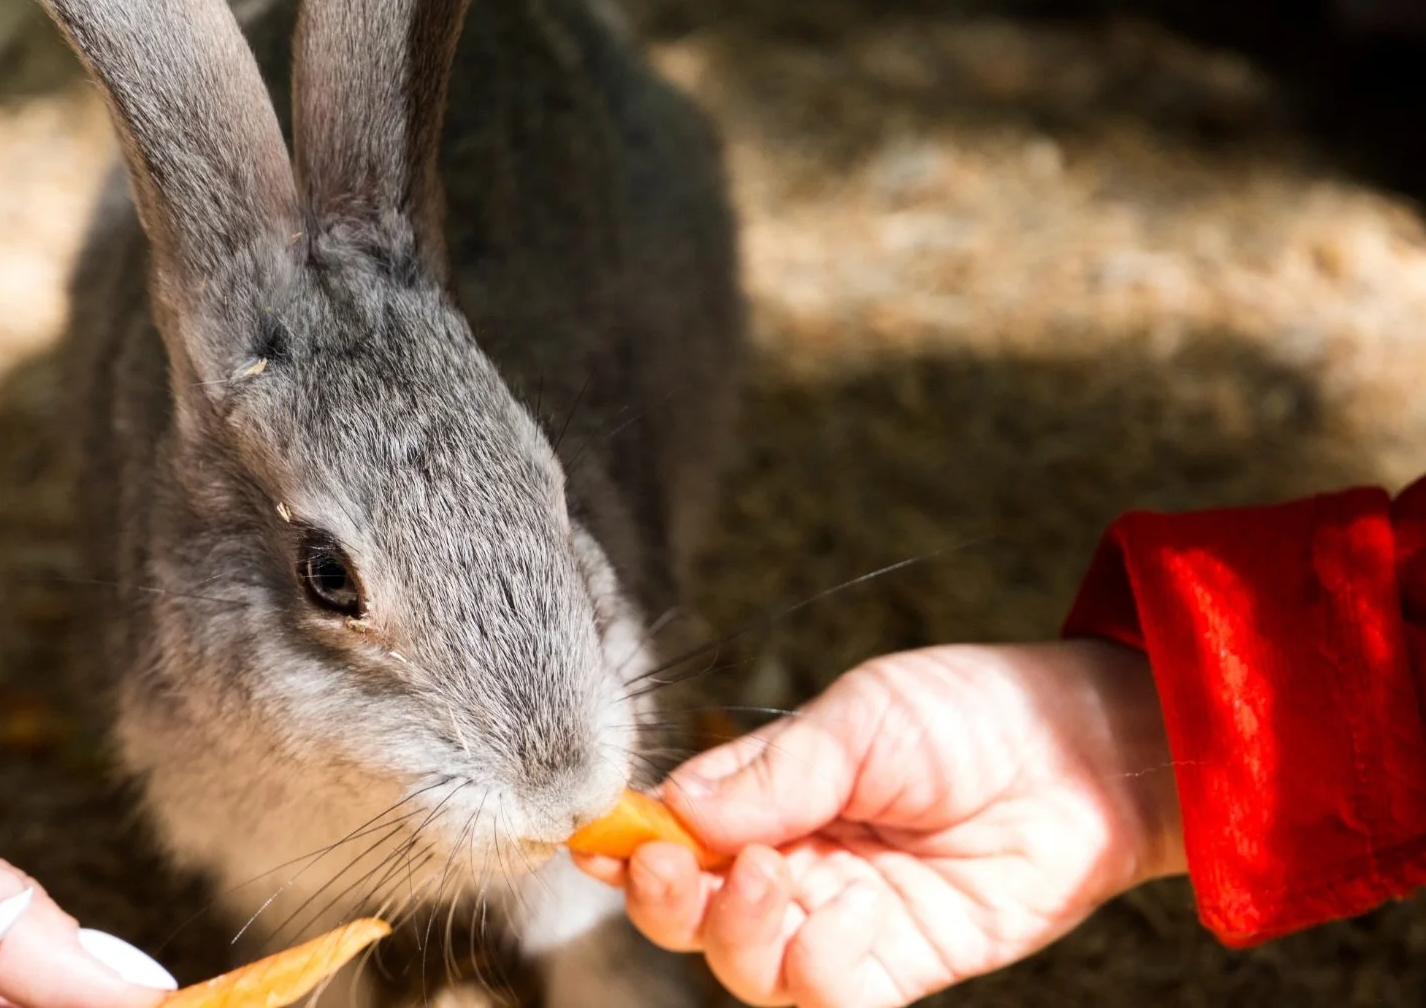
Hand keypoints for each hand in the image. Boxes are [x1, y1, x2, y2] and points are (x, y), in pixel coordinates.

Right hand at [579, 641, 1183, 1006]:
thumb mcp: (862, 717)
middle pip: (688, 916)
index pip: (673, 835)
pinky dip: (818, 970)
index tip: (604, 841)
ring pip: (744, 969)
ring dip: (739, 935)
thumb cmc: (973, 713)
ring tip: (788, 879)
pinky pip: (826, 1002)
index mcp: (767, 798)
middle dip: (666, 901)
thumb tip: (676, 808)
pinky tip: (854, 913)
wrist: (1087, 756)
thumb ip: (773, 771)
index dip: (628, 845)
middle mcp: (791, 866)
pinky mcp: (895, 969)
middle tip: (678, 866)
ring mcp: (839, 923)